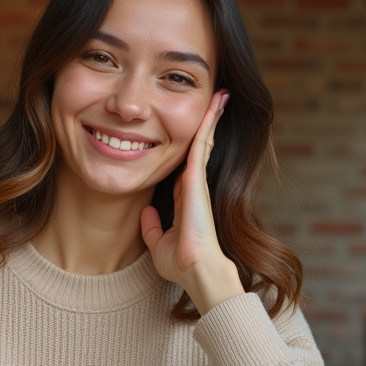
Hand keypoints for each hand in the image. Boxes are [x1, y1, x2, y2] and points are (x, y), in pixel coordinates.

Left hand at [140, 89, 243, 314]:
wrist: (195, 270)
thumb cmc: (181, 263)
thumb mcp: (158, 243)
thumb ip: (153, 227)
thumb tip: (146, 213)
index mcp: (185, 198)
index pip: (184, 163)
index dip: (186, 145)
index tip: (188, 130)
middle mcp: (193, 186)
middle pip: (198, 146)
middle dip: (204, 125)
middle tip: (213, 101)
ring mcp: (198, 181)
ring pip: (203, 140)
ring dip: (210, 117)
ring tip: (219, 95)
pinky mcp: (198, 179)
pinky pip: (201, 143)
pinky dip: (207, 123)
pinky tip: (214, 104)